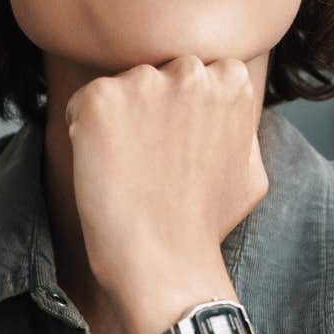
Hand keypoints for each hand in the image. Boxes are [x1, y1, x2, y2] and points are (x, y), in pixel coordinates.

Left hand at [62, 55, 269, 311]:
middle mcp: (190, 71)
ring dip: (117, 118)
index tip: (176, 145)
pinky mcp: (100, 100)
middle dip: (149, 105)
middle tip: (148, 158)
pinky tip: (103, 168)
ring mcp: (144, 82)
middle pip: (156, 72)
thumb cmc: (205, 225)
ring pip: (120, 87)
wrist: (164, 261)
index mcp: (231, 80)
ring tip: (128, 169)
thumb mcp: (251, 170)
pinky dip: (83, 131)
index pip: (194, 71)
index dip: (180, 109)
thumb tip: (231, 108)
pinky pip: (83, 103)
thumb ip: (241, 126)